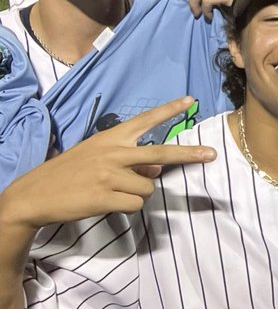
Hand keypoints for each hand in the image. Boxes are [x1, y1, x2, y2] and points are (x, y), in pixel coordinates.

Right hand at [0, 97, 214, 230]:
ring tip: (111, 192)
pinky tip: (107, 203)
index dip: (168, 110)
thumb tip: (158, 170)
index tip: (190, 100)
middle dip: (189, 154)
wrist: (35, 194)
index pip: (145, 120)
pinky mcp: (104, 196)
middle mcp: (114, 152)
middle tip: (212, 154)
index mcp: (111, 138)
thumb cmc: (70, 173)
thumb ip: (128, 160)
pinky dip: (127, 207)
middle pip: (161, 153)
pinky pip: (135, 204)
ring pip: (148, 187)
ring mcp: (110, 174)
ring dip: (137, 194)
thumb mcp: (98, 157)